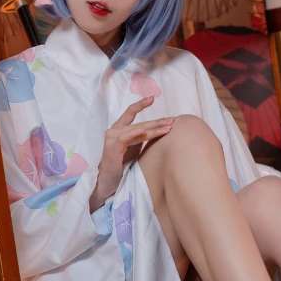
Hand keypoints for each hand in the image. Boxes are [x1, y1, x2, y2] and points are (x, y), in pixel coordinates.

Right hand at [90, 96, 173, 210]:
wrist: (108, 183)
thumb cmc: (121, 166)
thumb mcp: (133, 149)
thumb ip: (141, 138)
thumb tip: (160, 130)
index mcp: (119, 130)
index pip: (130, 113)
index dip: (140, 104)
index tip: (152, 98)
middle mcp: (114, 131)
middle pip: (140, 123)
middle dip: (157, 122)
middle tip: (172, 120)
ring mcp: (112, 137)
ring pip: (137, 129)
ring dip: (154, 128)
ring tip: (168, 127)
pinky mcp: (113, 146)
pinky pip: (129, 138)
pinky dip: (140, 134)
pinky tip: (150, 132)